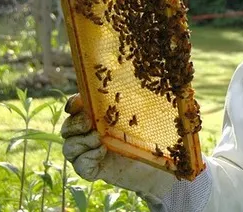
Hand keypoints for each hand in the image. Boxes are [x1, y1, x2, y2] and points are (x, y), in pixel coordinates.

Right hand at [61, 94, 176, 198]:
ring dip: (81, 141)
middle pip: (67, 127)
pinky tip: (103, 153)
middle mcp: (92, 133)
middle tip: (91, 124)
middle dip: (75, 124)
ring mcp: (91, 153)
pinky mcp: (94, 170)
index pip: (77, 106)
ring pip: (69, 147)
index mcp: (102, 115)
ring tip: (100, 140)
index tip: (79, 102)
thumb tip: (174, 73)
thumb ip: (154, 96)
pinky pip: (79, 165)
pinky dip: (87, 159)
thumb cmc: (160, 136)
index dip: (74, 103)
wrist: (165, 167)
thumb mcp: (156, 113)